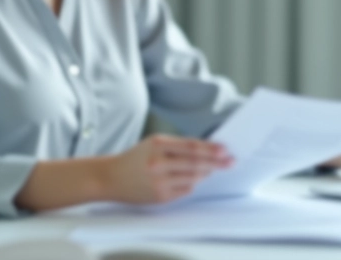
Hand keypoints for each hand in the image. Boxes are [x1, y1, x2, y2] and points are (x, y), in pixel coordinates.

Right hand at [103, 134, 233, 203]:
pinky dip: (191, 183)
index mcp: (158, 144)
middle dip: (216, 163)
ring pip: (193, 178)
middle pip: (196, 163)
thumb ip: (177, 146)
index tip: (225, 150)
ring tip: (211, 169)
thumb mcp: (153, 143)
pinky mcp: (160, 196)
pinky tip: (192, 179)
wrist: (111, 177)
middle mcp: (158, 162)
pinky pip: (185, 190)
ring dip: (205, 173)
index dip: (211, 149)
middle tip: (229, 162)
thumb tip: (207, 151)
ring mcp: (160, 181)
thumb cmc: (135, 158)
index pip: (192, 146)